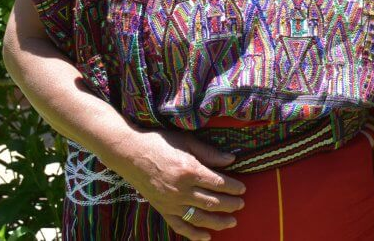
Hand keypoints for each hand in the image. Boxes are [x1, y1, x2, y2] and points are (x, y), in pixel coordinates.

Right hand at [106, 128, 245, 239]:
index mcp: (189, 170)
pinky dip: (194, 234)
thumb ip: (209, 153)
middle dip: (230, 205)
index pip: (218, 183)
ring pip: (200, 217)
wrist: (129, 153)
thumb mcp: (187, 141)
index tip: (243, 189)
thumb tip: (231, 160)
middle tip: (241, 204)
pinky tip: (207, 237)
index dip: (233, 188)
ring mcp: (171, 202)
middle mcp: (181, 190)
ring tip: (232, 221)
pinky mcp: (162, 209)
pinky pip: (180, 226)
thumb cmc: (160, 142)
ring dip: (218, 221)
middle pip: (212, 202)